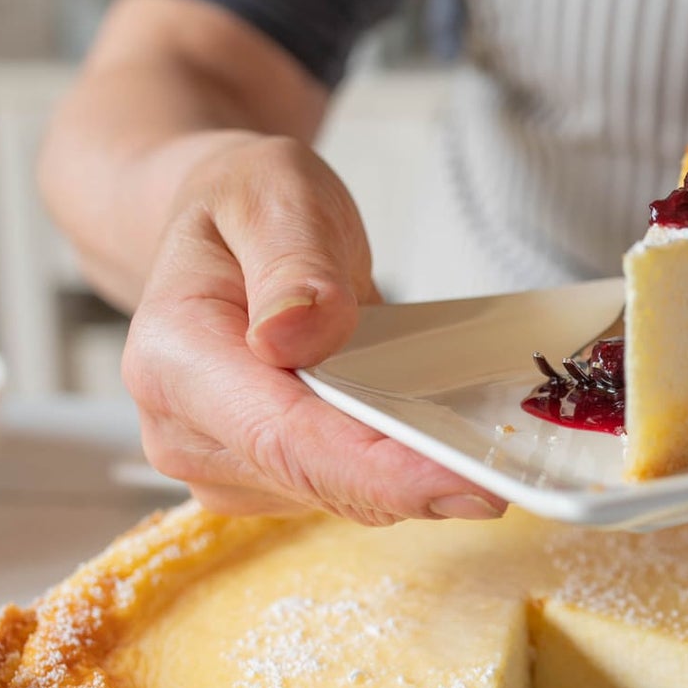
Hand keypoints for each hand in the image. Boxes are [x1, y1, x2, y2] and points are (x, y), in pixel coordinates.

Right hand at [123, 133, 506, 524]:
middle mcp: (183, 430)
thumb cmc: (246, 207)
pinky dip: (396, 468)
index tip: (466, 482)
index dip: (379, 473)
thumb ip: (291, 259)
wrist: (221, 232)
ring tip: (478, 444)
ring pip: (338, 494)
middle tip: (512, 475)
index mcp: (175, 360)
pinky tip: (437, 440)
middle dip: (416, 484)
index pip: (284, 439)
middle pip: (318, 480)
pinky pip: (343, 487)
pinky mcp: (261, 479)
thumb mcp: (274, 192)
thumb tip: (296, 336)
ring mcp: (221, 465)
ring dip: (411, 477)